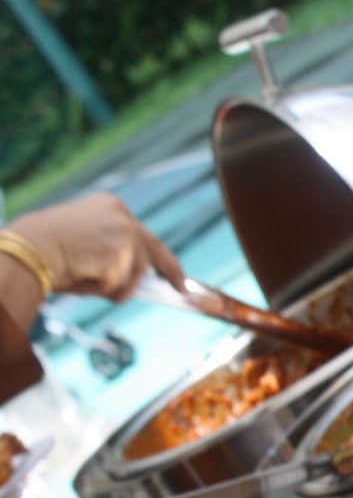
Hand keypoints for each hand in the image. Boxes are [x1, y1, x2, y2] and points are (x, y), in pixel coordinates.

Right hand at [7, 192, 183, 300]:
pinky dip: (103, 291)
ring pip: (133, 275)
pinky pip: (120, 287)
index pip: (142, 234)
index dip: (156, 255)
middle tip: (180, 287)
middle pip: (153, 250)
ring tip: (84, 279)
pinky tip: (82, 278)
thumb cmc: (40, 246)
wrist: (27, 249)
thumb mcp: (79, 238)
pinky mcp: (121, 255)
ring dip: (113, 287)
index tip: (170, 270)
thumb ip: (107, 249)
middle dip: (170, 271)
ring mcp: (124, 235)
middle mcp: (123, 216)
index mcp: (110, 206)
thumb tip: (129, 277)